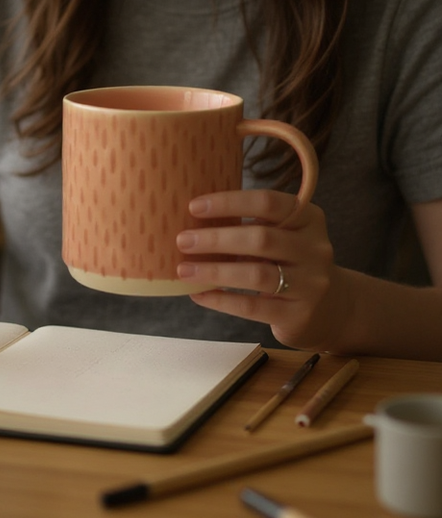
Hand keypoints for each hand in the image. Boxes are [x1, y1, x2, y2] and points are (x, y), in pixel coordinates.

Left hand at [175, 188, 343, 350]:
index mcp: (309, 218)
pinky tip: (199, 295)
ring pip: (257, 274)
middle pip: (261, 238)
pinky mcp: (299, 315)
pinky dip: (222, 300)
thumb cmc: (293, 264)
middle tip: (183, 241)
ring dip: (215, 271)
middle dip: (216, 239)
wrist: (334, 309)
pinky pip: (253, 306)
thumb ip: (254, 225)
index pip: (268, 202)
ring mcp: (311, 284)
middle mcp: (314, 249)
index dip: (229, 202)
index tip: (194, 207)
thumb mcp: (285, 236)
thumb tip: (195, 219)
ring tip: (184, 271)